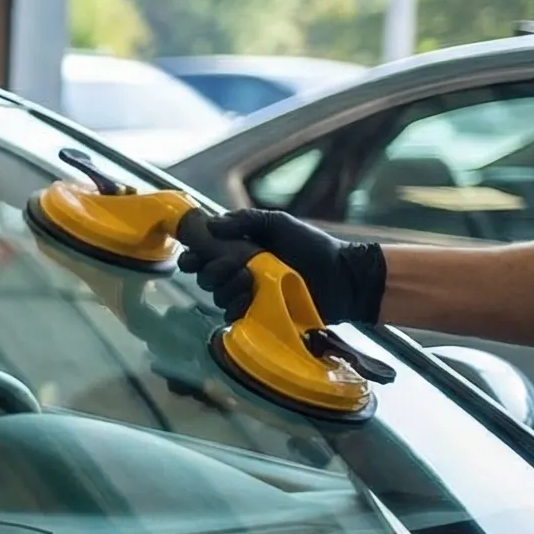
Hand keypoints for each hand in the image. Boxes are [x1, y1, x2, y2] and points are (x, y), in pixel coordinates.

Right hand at [179, 209, 386, 325]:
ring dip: (227, 285)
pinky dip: (235, 305)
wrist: (341, 277)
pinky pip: (230, 313)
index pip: (202, 254)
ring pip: (216, 294)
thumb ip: (244, 220)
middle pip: (205, 275)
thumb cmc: (313, 247)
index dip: (193, 255)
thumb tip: (210, 224)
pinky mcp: (256, 314)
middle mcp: (238, 272)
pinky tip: (248, 297)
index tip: (193, 255)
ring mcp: (246, 294)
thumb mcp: (278, 223)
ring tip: (249, 279)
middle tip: (235, 263)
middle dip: (213, 269)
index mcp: (239, 249)